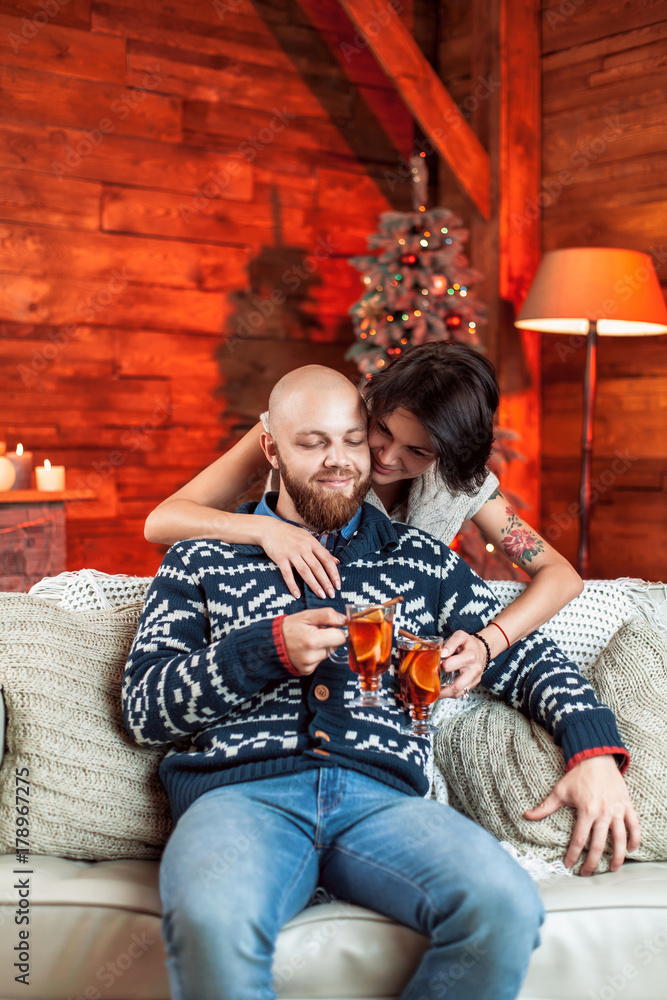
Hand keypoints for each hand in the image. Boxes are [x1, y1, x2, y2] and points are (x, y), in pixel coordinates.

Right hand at [257, 517, 339, 599]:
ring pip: (305, 571)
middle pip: (317, 567)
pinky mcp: (280, 558)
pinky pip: (287, 574)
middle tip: (332, 594)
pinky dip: (292, 585)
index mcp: (312, 543)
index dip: (333, 573)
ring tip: (321, 595)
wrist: (269, 529)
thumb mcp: (308, 538)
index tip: (338, 585)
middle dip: (326, 582)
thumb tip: (336, 561)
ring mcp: (292, 553)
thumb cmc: (290, 534)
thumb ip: (321, 550)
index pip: (326, 559)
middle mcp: (303, 547)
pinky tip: (297, 595)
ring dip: (314, 585)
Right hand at [281, 608, 346, 675]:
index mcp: (312, 640)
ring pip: (327, 654)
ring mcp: (309, 665)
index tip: (330, 626)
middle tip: (315, 633)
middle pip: (335, 646)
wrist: (270, 643)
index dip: (337, 630)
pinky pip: (319, 661)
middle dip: (329, 638)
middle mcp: (311, 656)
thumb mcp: (307, 615)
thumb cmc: (288, 628)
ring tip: (308, 641)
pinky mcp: (307, 671)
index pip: (340, 637)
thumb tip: (344, 619)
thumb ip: (328, 615)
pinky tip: (305, 650)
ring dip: (322, 647)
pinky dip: (315, 655)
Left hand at [437, 631, 485, 699]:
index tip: (436, 664)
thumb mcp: (460, 636)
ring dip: (446, 695)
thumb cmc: (469, 643)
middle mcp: (474, 670)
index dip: (441, 666)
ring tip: (435, 693)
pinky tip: (443, 691)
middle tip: (432, 687)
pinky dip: (451, 694)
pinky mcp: (474, 684)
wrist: (482, 649)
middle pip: (457, 686)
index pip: (451, 665)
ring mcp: (475, 678)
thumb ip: (451, 643)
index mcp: (470, 656)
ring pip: (459, 693)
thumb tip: (442, 654)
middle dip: (442, 690)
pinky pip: (462, 692)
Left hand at [524, 755, 640, 875]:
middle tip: (586, 873)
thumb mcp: (559, 791)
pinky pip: (635, 826)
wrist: (596, 757)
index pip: (579, 840)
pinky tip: (630, 849)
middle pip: (599, 845)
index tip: (568, 865)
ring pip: (620, 839)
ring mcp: (617, 810)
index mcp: (586, 810)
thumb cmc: (577, 775)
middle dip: (592, 863)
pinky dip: (634, 839)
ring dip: (617, 857)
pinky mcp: (627, 805)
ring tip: (612, 869)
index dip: (573, 855)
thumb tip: (526, 815)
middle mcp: (603, 812)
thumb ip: (545, 806)